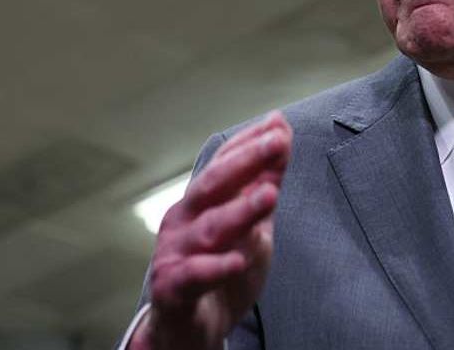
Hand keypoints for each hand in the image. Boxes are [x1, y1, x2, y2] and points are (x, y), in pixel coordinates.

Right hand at [135, 112, 291, 349]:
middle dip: (246, 161)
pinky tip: (237, 260)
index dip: (249, 142)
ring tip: (269, 196)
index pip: (224, 163)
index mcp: (200, 202)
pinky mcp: (172, 289)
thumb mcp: (249, 227)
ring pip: (209, 228)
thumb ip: (262, 186)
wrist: (184, 329)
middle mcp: (184, 220)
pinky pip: (194, 276)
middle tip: (276, 143)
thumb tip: (281, 139)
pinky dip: (216, 267)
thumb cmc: (216, 271)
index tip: (278, 124)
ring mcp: (176, 253)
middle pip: (213, 185)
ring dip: (240, 210)